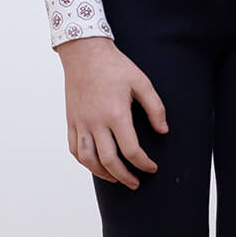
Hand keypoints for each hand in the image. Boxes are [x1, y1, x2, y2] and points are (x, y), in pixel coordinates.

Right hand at [56, 36, 168, 189]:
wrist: (85, 53)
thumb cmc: (115, 66)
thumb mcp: (141, 82)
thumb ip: (155, 107)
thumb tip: (164, 131)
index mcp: (116, 114)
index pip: (131, 150)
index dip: (143, 163)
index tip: (152, 168)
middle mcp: (96, 122)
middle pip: (109, 161)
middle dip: (125, 176)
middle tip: (136, 183)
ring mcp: (81, 123)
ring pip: (88, 160)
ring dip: (103, 174)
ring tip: (116, 179)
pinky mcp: (71, 121)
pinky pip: (74, 149)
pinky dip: (85, 162)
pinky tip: (95, 165)